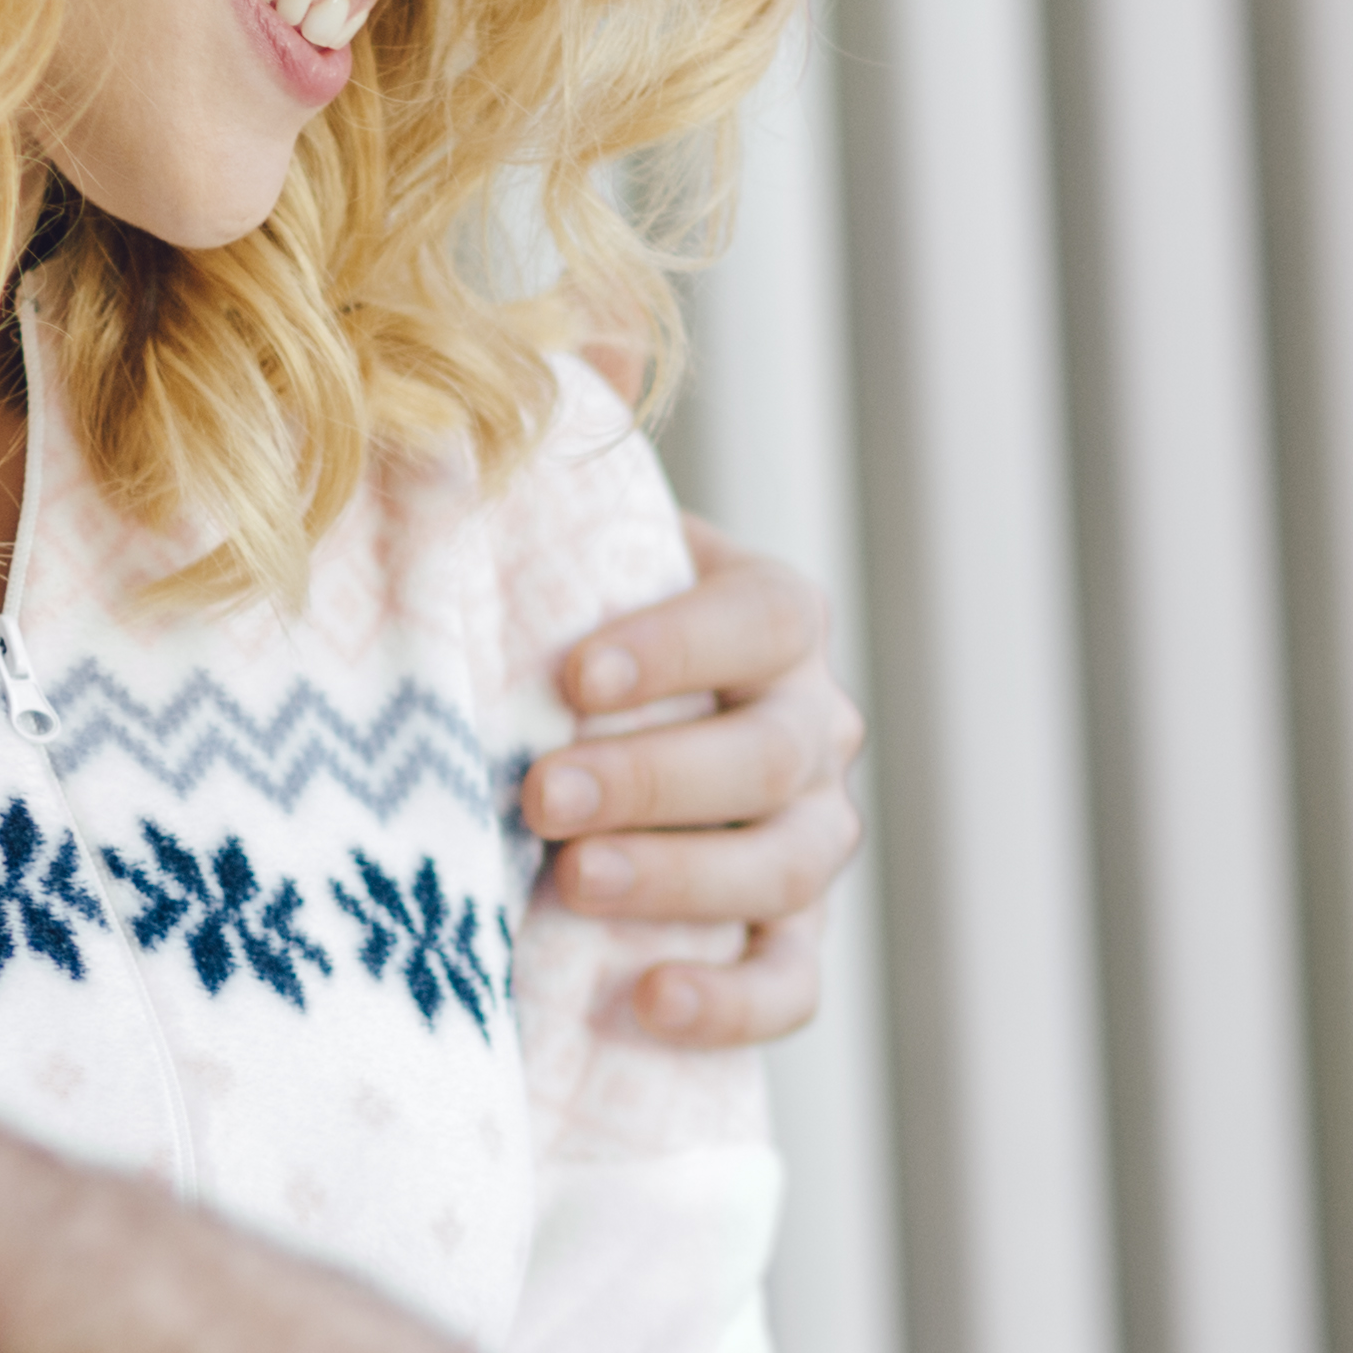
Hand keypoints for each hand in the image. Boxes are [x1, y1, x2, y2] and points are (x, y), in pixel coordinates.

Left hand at [527, 516, 867, 1046]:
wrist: (574, 760)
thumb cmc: (557, 639)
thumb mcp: (563, 549)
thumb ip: (569, 464)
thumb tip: (590, 349)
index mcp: (774, 624)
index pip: (764, 621)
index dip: (681, 647)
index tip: (574, 679)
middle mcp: (812, 730)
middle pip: (772, 754)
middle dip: (654, 777)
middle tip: (540, 799)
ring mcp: (811, 843)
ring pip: (786, 868)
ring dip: (682, 880)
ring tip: (573, 884)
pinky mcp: (790, 944)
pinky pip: (792, 985)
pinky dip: (732, 1004)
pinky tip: (649, 1004)